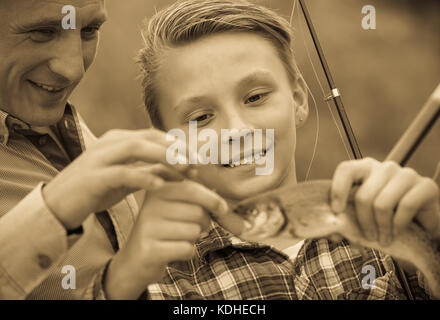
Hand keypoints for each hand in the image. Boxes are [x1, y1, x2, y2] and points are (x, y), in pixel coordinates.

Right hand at [42, 128, 194, 229]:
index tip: (199, 160)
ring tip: (185, 169)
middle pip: (149, 138)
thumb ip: (150, 171)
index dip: (179, 146)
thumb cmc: (96, 190)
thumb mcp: (127, 178)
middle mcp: (110, 143)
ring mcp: (100, 158)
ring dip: (164, 157)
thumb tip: (180, 171)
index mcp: (119, 140)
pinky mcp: (93, 177)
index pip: (155, 135)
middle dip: (177, 149)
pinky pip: (121, 173)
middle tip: (199, 164)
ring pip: (136, 149)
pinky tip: (160, 186)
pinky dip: (142, 177)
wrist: (58, 205)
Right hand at [103, 180, 227, 298]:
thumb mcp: (177, 208)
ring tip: (176, 239)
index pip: (192, 189)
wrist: (134, 261)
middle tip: (190, 227)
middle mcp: (150, 205)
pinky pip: (187, 249)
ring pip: (194, 231)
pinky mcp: (150, 249)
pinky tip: (172, 251)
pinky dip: (187, 252)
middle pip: (197, 211)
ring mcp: (148, 227)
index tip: (222, 209)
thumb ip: (199, 200)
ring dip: (193, 239)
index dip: (212, 199)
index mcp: (157, 189)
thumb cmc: (165, 231)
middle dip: (204, 223)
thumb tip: (226, 207)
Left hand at [330, 158, 439, 245]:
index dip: (338, 190)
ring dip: (381, 227)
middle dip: (364, 222)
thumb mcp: (363, 218)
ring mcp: (406, 174)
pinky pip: (405, 207)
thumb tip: (333, 234)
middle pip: (363, 195)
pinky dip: (398, 225)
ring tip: (383, 239)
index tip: (337, 211)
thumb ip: (346, 222)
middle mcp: (385, 168)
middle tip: (369, 238)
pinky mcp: (426, 186)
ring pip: (382, 204)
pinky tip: (397, 233)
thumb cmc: (387, 219)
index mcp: (366, 169)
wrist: (422, 225)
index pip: (346, 169)